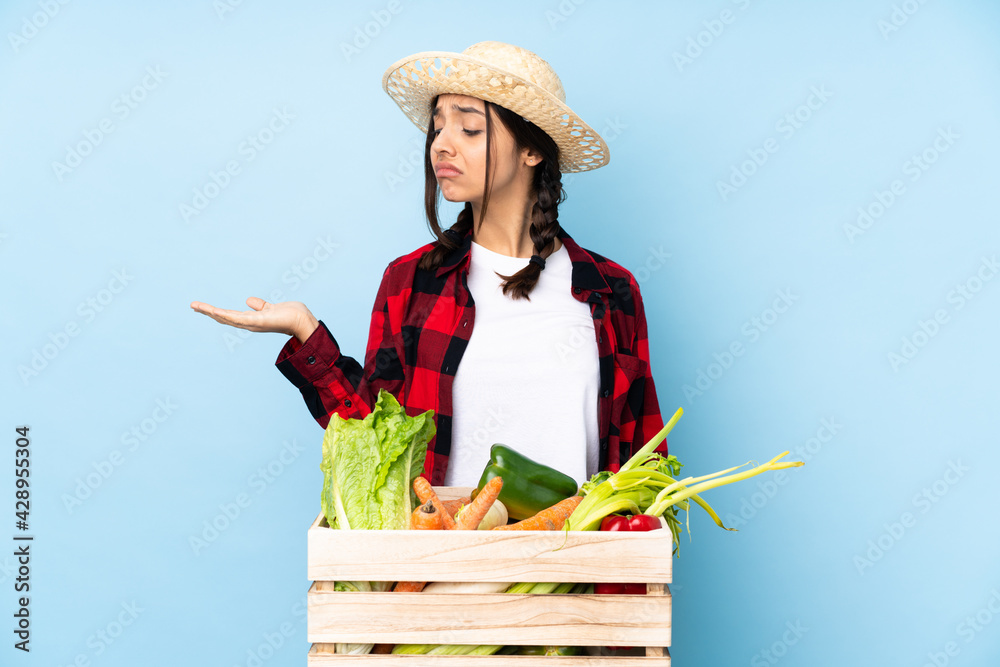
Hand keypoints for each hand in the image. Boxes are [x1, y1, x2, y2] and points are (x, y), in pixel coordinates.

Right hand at [190, 297, 318, 343]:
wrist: (301, 320)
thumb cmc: (289, 315)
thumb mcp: (270, 308)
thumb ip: (259, 306)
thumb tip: (248, 300)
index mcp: (250, 320)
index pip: (229, 315)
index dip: (215, 312)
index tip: (202, 307)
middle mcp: (248, 323)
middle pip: (223, 317)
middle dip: (207, 312)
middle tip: (192, 305)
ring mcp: (251, 323)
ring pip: (226, 317)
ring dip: (210, 312)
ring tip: (195, 306)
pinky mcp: (256, 321)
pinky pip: (237, 318)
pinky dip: (224, 315)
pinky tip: (214, 311)